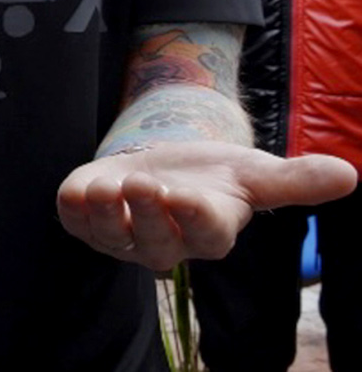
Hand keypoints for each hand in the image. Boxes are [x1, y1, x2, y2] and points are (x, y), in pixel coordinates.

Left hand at [57, 143, 356, 270]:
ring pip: (110, 235)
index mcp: (209, 231)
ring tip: (107, 186)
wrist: (166, 164)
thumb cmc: (213, 175)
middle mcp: (165, 243)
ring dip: (104, 213)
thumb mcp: (253, 172)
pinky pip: (76, 223)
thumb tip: (349, 174)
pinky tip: (80, 188)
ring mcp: (123, 236)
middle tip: (143, 184)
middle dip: (146, 214)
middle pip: (154, 242)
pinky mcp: (89, 222)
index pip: (203, 233)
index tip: (186, 195)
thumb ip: (295, 180)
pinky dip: (74, 206)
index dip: (193, 216)